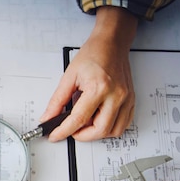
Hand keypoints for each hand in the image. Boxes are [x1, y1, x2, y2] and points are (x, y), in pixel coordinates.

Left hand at [42, 6, 137, 141]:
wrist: (111, 44)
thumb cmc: (93, 55)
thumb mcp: (69, 76)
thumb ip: (57, 100)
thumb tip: (48, 117)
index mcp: (99, 87)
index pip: (79, 118)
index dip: (64, 131)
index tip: (55, 136)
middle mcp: (116, 95)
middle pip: (100, 130)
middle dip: (82, 136)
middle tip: (71, 130)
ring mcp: (126, 99)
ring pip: (114, 131)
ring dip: (97, 134)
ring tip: (85, 124)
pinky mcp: (131, 100)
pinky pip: (123, 124)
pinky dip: (110, 128)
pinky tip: (99, 121)